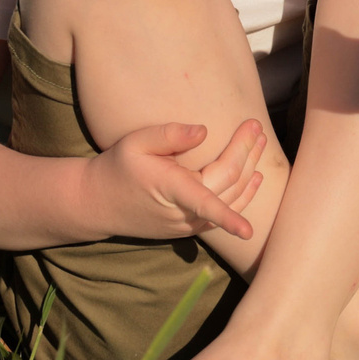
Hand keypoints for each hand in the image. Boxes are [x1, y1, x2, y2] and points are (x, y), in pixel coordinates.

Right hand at [86, 120, 267, 240]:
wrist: (98, 202)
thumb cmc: (118, 167)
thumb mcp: (135, 143)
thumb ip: (169, 135)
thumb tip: (204, 131)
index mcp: (170, 190)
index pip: (205, 203)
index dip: (228, 218)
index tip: (249, 232)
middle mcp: (182, 213)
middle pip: (228, 184)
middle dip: (247, 154)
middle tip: (257, 127)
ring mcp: (188, 223)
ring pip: (231, 199)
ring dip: (250, 170)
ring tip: (259, 142)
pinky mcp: (191, 227)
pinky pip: (224, 213)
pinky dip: (244, 195)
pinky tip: (255, 175)